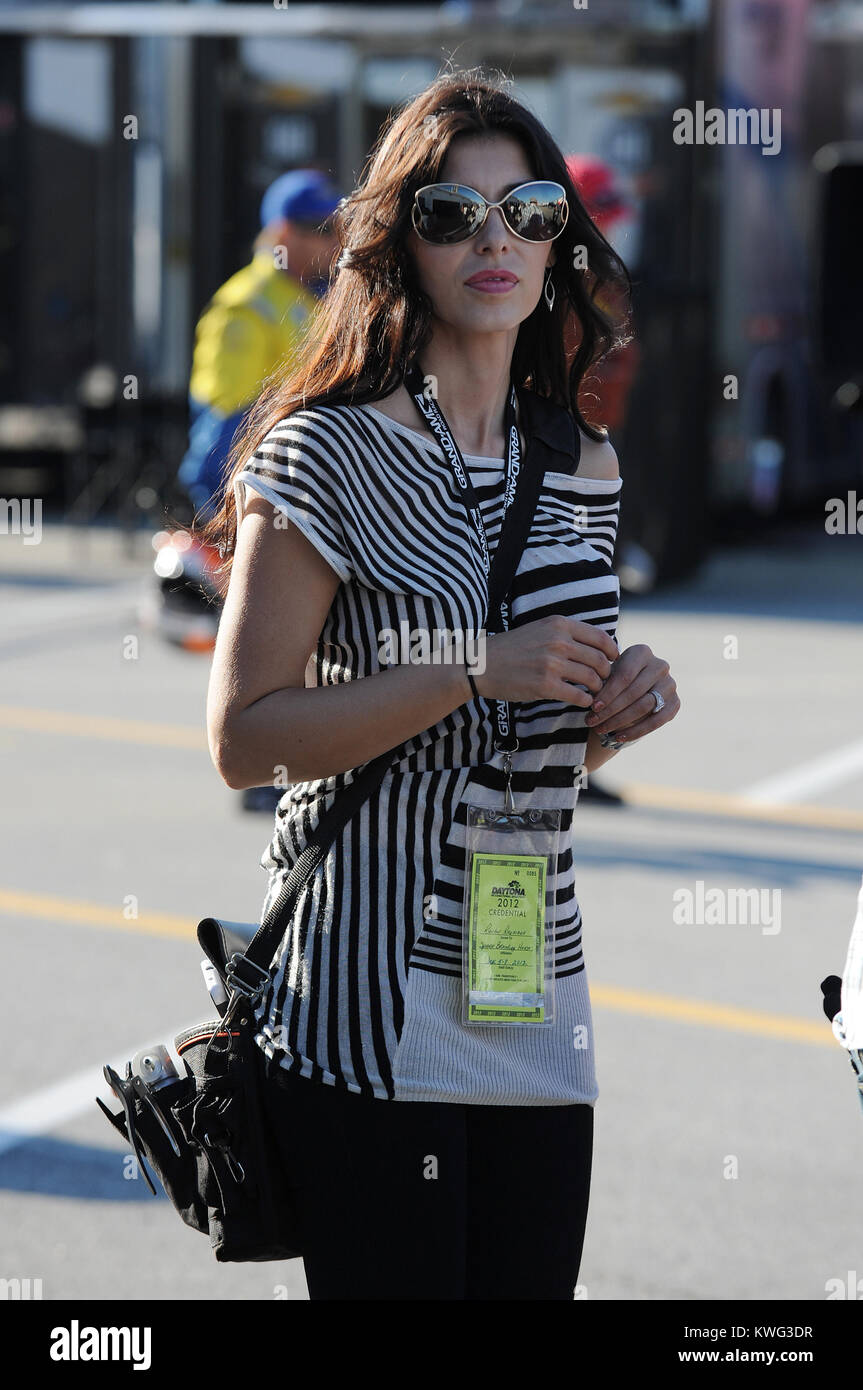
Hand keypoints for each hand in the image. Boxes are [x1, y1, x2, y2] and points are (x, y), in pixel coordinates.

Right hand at [473, 615, 618, 707]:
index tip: (613, 661)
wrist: (481, 665)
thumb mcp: (539, 629)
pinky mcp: (546, 686)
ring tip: (594, 692)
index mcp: (559, 624)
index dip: (613, 651)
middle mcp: (558, 641)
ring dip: (598, 689)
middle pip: (600, 659)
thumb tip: (595, 645)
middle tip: (604, 681)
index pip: (600, 637)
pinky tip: (582, 702)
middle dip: (607, 673)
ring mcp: (552, 664)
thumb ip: (565, 634)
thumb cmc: (511, 649)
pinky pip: (579, 696)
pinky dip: (585, 701)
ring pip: (593, 678)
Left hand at [583, 643, 678, 743]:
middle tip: (593, 722)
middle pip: (634, 692)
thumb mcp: (608, 676)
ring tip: (601, 729)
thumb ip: (602, 686)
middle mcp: (660, 665)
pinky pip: (657, 721)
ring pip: (644, 706)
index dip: (608, 693)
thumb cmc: (616, 680)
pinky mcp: (675, 703)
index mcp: (642, 652)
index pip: (625, 675)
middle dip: (611, 710)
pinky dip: (636, 731)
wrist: (634, 687)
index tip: (593, 708)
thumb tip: (595, 706)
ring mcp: (670, 684)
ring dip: (620, 721)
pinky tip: (618, 737)